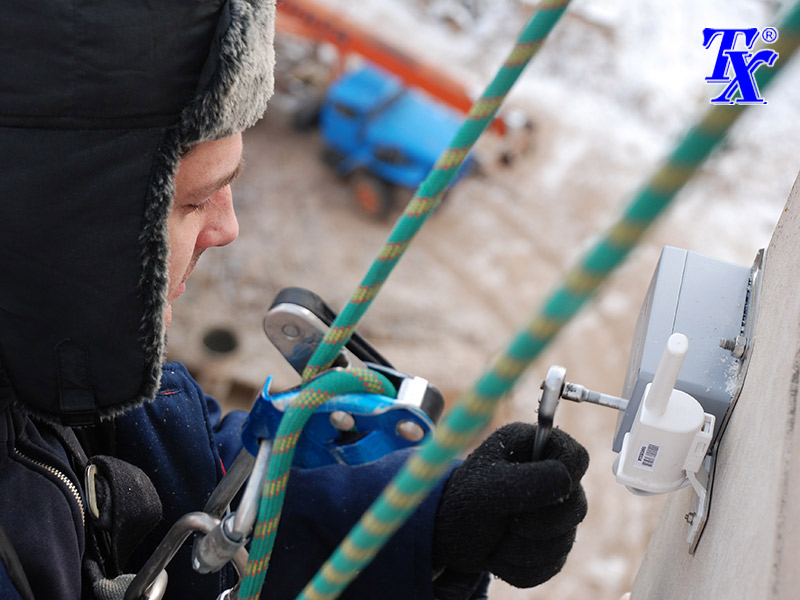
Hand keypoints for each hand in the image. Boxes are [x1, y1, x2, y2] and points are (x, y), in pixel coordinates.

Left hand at [433, 422, 588, 587]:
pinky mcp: (549, 544)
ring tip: (495, 537)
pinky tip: (499, 554)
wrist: (448, 537)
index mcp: (532, 448)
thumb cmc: (463, 501)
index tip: (545, 490)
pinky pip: (553, 564)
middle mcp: (549, 478)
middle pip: (577, 506)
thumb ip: (528, 481)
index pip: (576, 456)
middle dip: (537, 523)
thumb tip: (565, 480)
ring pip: (565, 541)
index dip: (568, 475)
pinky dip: (521, 566)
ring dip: (523, 548)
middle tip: (506, 520)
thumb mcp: (488, 488)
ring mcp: (553, 512)